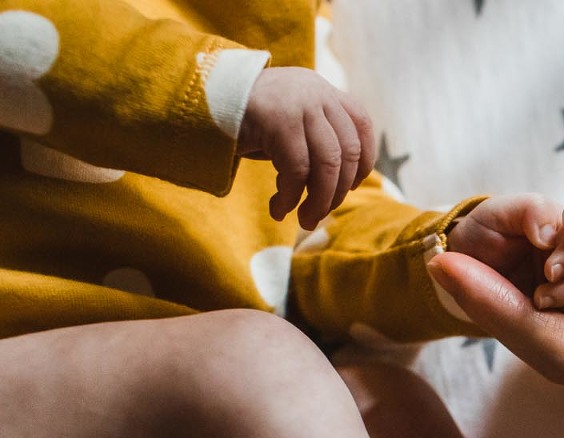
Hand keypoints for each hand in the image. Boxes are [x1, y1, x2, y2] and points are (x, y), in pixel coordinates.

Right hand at [238, 67, 375, 230]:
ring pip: (327, 163)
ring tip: (304, 220)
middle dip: (337, 192)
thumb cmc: (246, 122)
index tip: (350, 187)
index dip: (363, 161)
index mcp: (323, 90)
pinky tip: (278, 209)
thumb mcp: (290, 126)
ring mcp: (299, 102)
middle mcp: (316, 92)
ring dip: (318, 200)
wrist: (199, 100)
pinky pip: (297, 169)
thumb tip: (341, 188)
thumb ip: (316, 143)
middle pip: (346, 152)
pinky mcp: (278, 118)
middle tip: (319, 215)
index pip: (361, 124)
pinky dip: (291, 196)